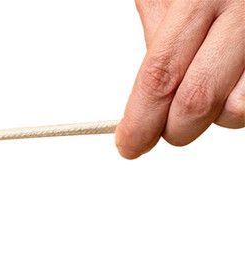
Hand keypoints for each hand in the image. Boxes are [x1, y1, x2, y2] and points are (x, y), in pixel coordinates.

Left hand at [116, 0, 244, 158]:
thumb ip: (159, 42)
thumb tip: (141, 107)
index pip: (161, 76)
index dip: (140, 121)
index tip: (130, 145)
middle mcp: (243, 11)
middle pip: (197, 101)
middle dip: (174, 129)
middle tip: (165, 126)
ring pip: (236, 111)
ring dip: (216, 115)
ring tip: (210, 85)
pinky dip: (238, 101)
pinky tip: (232, 80)